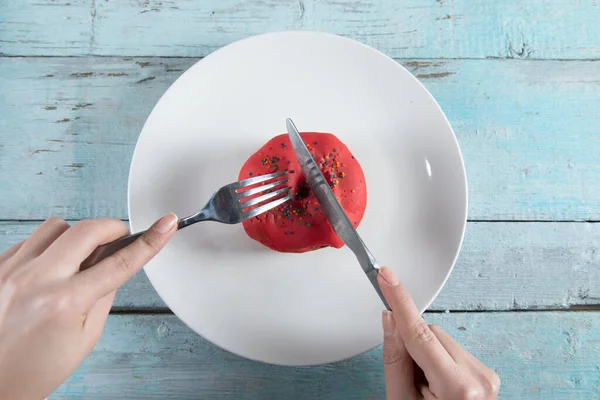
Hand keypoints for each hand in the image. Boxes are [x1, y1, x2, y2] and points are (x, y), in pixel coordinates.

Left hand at [0, 214, 177, 399]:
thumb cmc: (38, 368)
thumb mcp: (86, 336)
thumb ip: (104, 293)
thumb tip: (115, 262)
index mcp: (64, 303)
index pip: (120, 262)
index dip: (150, 241)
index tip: (165, 224)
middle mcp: (35, 280)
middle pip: (87, 229)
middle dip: (112, 228)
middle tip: (119, 239)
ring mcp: (11, 270)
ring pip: (56, 226)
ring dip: (75, 237)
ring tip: (76, 260)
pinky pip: (31, 240)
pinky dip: (48, 248)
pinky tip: (50, 270)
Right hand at [378, 267, 499, 399]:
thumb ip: (395, 359)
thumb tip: (390, 321)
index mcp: (457, 389)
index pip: (420, 334)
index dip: (400, 301)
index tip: (387, 276)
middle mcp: (479, 378)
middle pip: (431, 334)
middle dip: (414, 347)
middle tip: (409, 380)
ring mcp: (487, 377)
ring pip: (442, 340)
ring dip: (427, 356)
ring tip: (426, 390)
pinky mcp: (487, 375)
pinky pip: (453, 351)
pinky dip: (439, 362)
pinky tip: (438, 388)